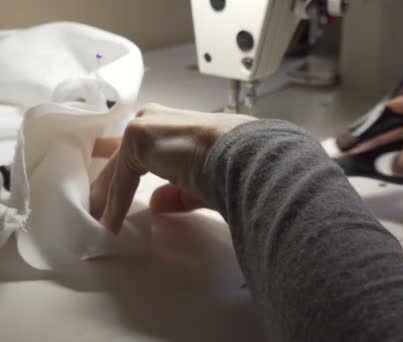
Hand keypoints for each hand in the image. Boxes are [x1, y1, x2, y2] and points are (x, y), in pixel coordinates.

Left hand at [90, 103, 255, 233]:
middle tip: (90, 198)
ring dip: (107, 193)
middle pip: (122, 153)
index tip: (110, 188)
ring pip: (119, 165)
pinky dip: (115, 203)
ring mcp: (147, 124)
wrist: (244, 157)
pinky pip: (121, 179)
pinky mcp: (138, 137)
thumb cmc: (234, 168)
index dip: (126, 171)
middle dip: (107, 177)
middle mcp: (158, 119)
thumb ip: (176, 192)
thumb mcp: (201, 183)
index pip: (142, 147)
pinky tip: (109, 224)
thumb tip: (155, 203)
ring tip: (95, 217)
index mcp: (176, 125)